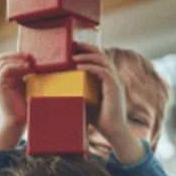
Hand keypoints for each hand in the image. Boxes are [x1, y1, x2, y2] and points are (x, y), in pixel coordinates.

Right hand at [0, 51, 33, 149]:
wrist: (19, 120)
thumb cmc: (24, 104)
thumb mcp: (26, 84)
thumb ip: (25, 72)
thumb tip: (33, 60)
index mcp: (2, 77)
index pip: (5, 58)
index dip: (17, 54)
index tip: (32, 57)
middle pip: (1, 58)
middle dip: (16, 54)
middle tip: (31, 57)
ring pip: (2, 61)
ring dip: (17, 59)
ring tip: (30, 64)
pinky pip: (5, 70)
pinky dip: (16, 66)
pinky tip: (27, 69)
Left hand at [73, 43, 143, 163]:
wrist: (113, 131)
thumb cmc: (100, 119)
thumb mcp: (85, 101)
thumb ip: (78, 92)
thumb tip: (60, 88)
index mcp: (108, 78)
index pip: (99, 58)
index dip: (87, 51)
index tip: (73, 48)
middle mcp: (113, 77)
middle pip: (101, 55)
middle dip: (87, 48)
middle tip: (73, 45)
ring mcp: (115, 81)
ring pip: (102, 61)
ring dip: (87, 57)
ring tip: (73, 57)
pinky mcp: (114, 88)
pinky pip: (103, 72)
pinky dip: (90, 68)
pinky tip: (79, 67)